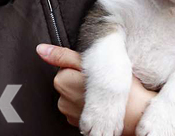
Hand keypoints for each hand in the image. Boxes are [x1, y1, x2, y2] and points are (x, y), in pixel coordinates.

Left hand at [37, 44, 156, 134]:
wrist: (134, 113)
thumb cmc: (115, 86)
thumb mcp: (89, 62)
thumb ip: (63, 55)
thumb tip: (40, 49)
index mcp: (61, 81)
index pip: (67, 67)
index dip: (82, 67)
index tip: (95, 70)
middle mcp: (61, 101)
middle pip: (70, 82)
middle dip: (83, 81)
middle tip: (101, 81)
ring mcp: (70, 115)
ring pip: (76, 97)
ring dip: (87, 95)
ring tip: (104, 94)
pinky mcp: (80, 125)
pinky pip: (82, 110)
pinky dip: (90, 107)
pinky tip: (103, 105)